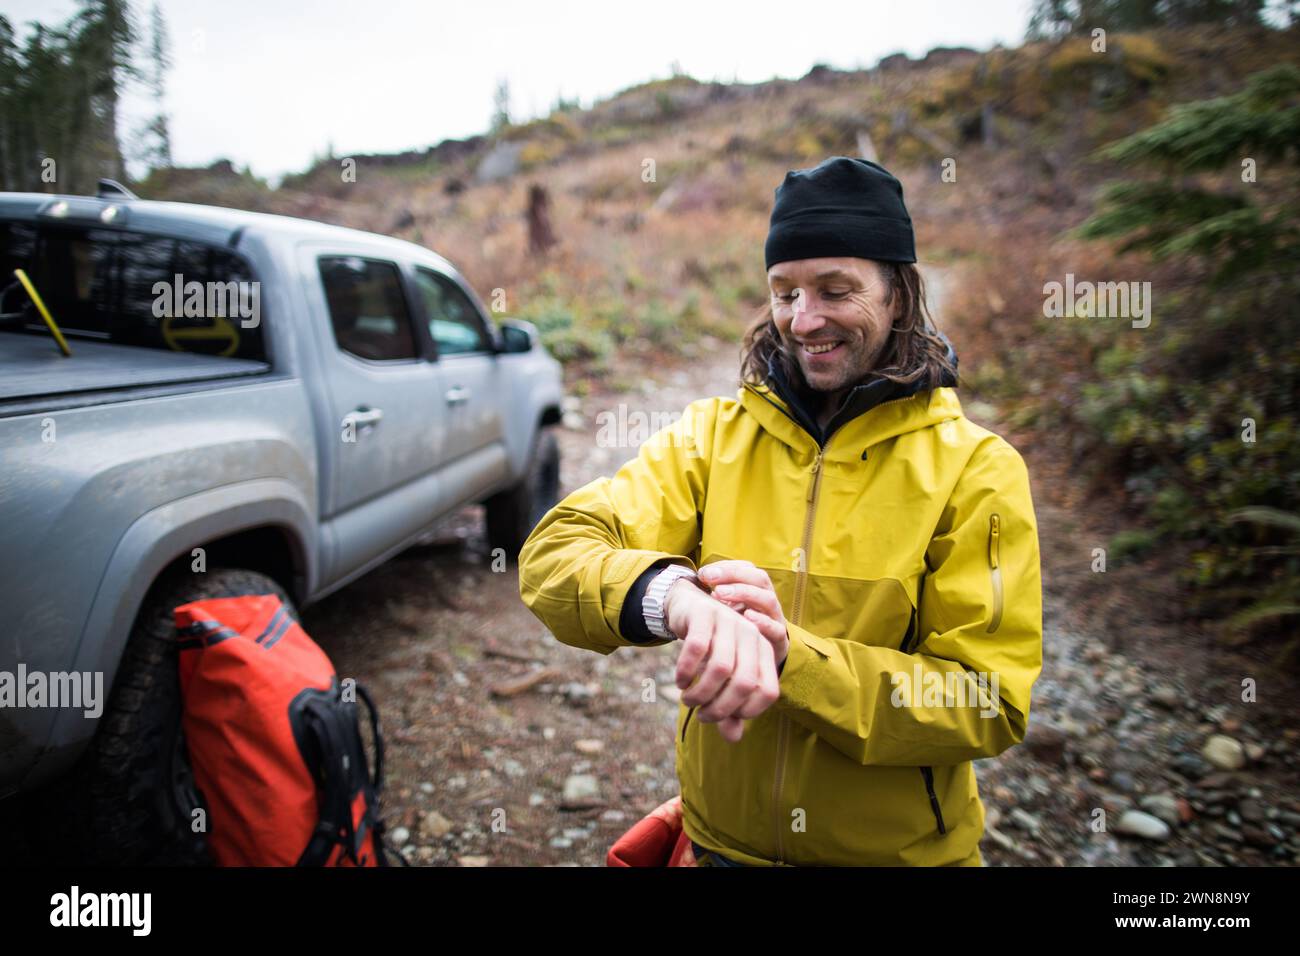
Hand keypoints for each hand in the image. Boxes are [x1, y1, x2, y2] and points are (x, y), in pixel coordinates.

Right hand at [664, 578, 779, 742]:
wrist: (688, 609)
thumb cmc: (710, 649)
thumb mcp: (722, 679)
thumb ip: (730, 708)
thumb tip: (734, 738)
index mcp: (764, 652)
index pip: (768, 692)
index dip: (747, 712)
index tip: (725, 717)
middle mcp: (751, 635)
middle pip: (744, 683)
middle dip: (720, 707)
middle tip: (702, 714)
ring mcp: (729, 621)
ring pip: (720, 669)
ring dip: (700, 692)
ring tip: (688, 699)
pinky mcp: (705, 613)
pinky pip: (697, 648)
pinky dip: (685, 671)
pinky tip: (679, 680)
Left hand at [697, 560, 789, 667]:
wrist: (761, 660)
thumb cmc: (739, 630)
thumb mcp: (728, 611)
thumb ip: (717, 597)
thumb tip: (695, 582)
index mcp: (756, 590)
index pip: (747, 569)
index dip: (726, 567)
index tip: (704, 573)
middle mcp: (767, 601)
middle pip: (759, 578)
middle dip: (733, 575)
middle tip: (710, 579)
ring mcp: (775, 619)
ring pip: (768, 599)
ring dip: (744, 593)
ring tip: (720, 594)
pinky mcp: (779, 640)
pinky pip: (776, 628)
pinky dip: (762, 621)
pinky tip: (746, 617)